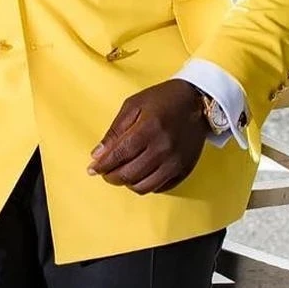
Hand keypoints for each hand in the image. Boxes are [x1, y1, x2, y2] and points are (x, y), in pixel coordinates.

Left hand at [87, 80, 210, 194]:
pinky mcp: (184, 169)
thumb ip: (115, 131)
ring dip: (127, 183)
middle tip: (105, 172)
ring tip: (122, 173)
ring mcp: (175, 161)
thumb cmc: (162, 100)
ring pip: (143, 186)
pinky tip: (140, 173)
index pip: (119, 155)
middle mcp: (163, 147)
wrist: (197, 102)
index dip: (102, 165)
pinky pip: (159, 187)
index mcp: (149, 128)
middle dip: (111, 176)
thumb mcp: (133, 105)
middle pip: (129, 174)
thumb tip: (97, 155)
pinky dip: (144, 184)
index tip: (91, 169)